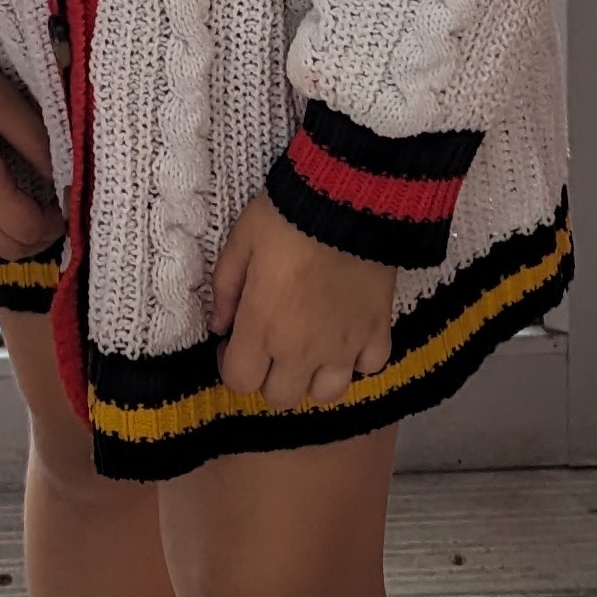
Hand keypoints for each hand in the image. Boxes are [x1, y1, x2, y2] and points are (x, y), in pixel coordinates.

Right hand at [0, 44, 63, 262]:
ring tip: (29, 213)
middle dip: (38, 237)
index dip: (56, 224)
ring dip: (10, 240)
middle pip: (6, 248)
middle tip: (58, 210)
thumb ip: (37, 141)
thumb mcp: (1, 100)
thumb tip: (65, 174)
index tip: (73, 202)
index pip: (27, 230)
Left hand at [211, 193, 399, 410]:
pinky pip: (369, 368)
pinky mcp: (378, 332)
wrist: (347, 199)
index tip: (234, 340)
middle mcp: (302, 349)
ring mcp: (344, 346)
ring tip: (310, 348)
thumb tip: (219, 326)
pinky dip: (357, 359)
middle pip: (281, 397)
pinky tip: (347, 336)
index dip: (230, 365)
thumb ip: (225, 289)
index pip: (239, 382)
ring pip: (326, 394)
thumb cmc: (286, 218)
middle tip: (270, 343)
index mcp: (262, 327)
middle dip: (268, 376)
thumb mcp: (240, 242)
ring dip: (313, 377)